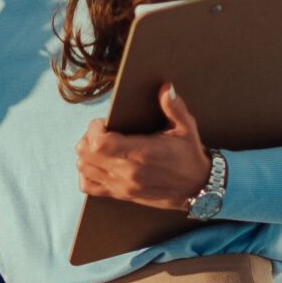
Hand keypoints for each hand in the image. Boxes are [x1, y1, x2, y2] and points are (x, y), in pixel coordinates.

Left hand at [78, 84, 213, 208]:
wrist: (197, 188)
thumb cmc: (190, 155)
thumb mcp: (187, 128)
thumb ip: (175, 107)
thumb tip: (167, 88)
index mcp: (141, 152)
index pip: (99, 142)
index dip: (95, 129)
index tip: (104, 122)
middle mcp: (128, 171)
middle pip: (85, 153)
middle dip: (88, 137)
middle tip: (102, 132)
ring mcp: (122, 185)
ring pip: (83, 168)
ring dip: (86, 154)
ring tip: (101, 146)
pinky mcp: (121, 194)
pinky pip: (88, 186)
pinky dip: (87, 173)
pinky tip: (99, 164)